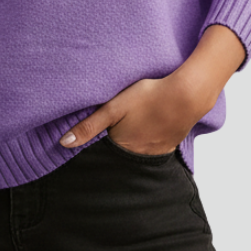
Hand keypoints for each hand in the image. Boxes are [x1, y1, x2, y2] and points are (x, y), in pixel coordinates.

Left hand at [59, 73, 206, 155]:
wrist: (186, 95)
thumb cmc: (148, 97)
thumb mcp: (113, 107)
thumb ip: (88, 126)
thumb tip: (63, 143)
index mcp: (122, 148)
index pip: (103, 154)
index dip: (97, 147)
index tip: (93, 140)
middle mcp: (139, 156)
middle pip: (120, 155)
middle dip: (114, 148)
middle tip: (113, 131)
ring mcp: (157, 152)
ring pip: (137, 152)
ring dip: (132, 144)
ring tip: (131, 128)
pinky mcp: (170, 144)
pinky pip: (153, 147)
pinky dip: (148, 140)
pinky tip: (148, 127)